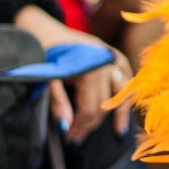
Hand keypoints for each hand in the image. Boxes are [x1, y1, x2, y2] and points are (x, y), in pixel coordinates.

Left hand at [15, 5, 132, 141]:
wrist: (43, 28)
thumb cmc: (42, 52)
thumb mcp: (46, 78)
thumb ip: (57, 103)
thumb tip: (66, 127)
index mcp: (91, 69)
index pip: (91, 109)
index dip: (80, 127)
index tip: (69, 139)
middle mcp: (108, 64)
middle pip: (105, 105)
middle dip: (91, 124)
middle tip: (76, 139)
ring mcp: (114, 58)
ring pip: (123, 93)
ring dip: (119, 113)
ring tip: (118, 132)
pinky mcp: (114, 55)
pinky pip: (126, 78)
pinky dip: (125, 93)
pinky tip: (122, 106)